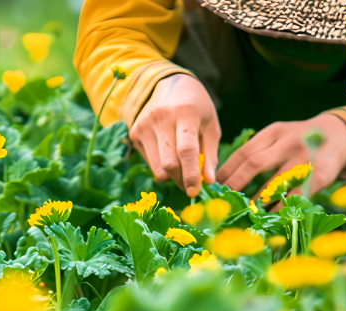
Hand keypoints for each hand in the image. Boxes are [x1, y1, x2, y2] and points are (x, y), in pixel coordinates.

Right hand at [130, 74, 220, 196]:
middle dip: (181, 180)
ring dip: (172, 177)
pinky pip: (150, 162)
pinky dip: (162, 167)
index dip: (190, 174)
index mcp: (185, 113)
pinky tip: (169, 154)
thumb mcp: (211, 126)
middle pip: (168, 163)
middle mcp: (160, 118)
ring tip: (183, 169)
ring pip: (157, 167)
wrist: (170, 85)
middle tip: (191, 185)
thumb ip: (210, 154)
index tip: (194, 191)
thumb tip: (208, 181)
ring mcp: (144, 125)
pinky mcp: (134, 133)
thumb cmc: (197, 108)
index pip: (186, 150)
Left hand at [216, 114, 345, 196]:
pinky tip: (270, 213)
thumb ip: (257, 150)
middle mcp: (287, 143)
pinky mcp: (318, 176)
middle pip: (254, 163)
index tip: (215, 185)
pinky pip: (294, 196)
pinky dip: (280, 206)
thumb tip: (227, 178)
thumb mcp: (278, 136)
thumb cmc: (299, 140)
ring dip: (256, 199)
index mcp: (273, 132)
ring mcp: (304, 158)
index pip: (243, 152)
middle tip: (225, 199)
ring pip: (274, 182)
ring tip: (244, 209)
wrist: (339, 134)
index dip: (226, 170)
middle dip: (235, 183)